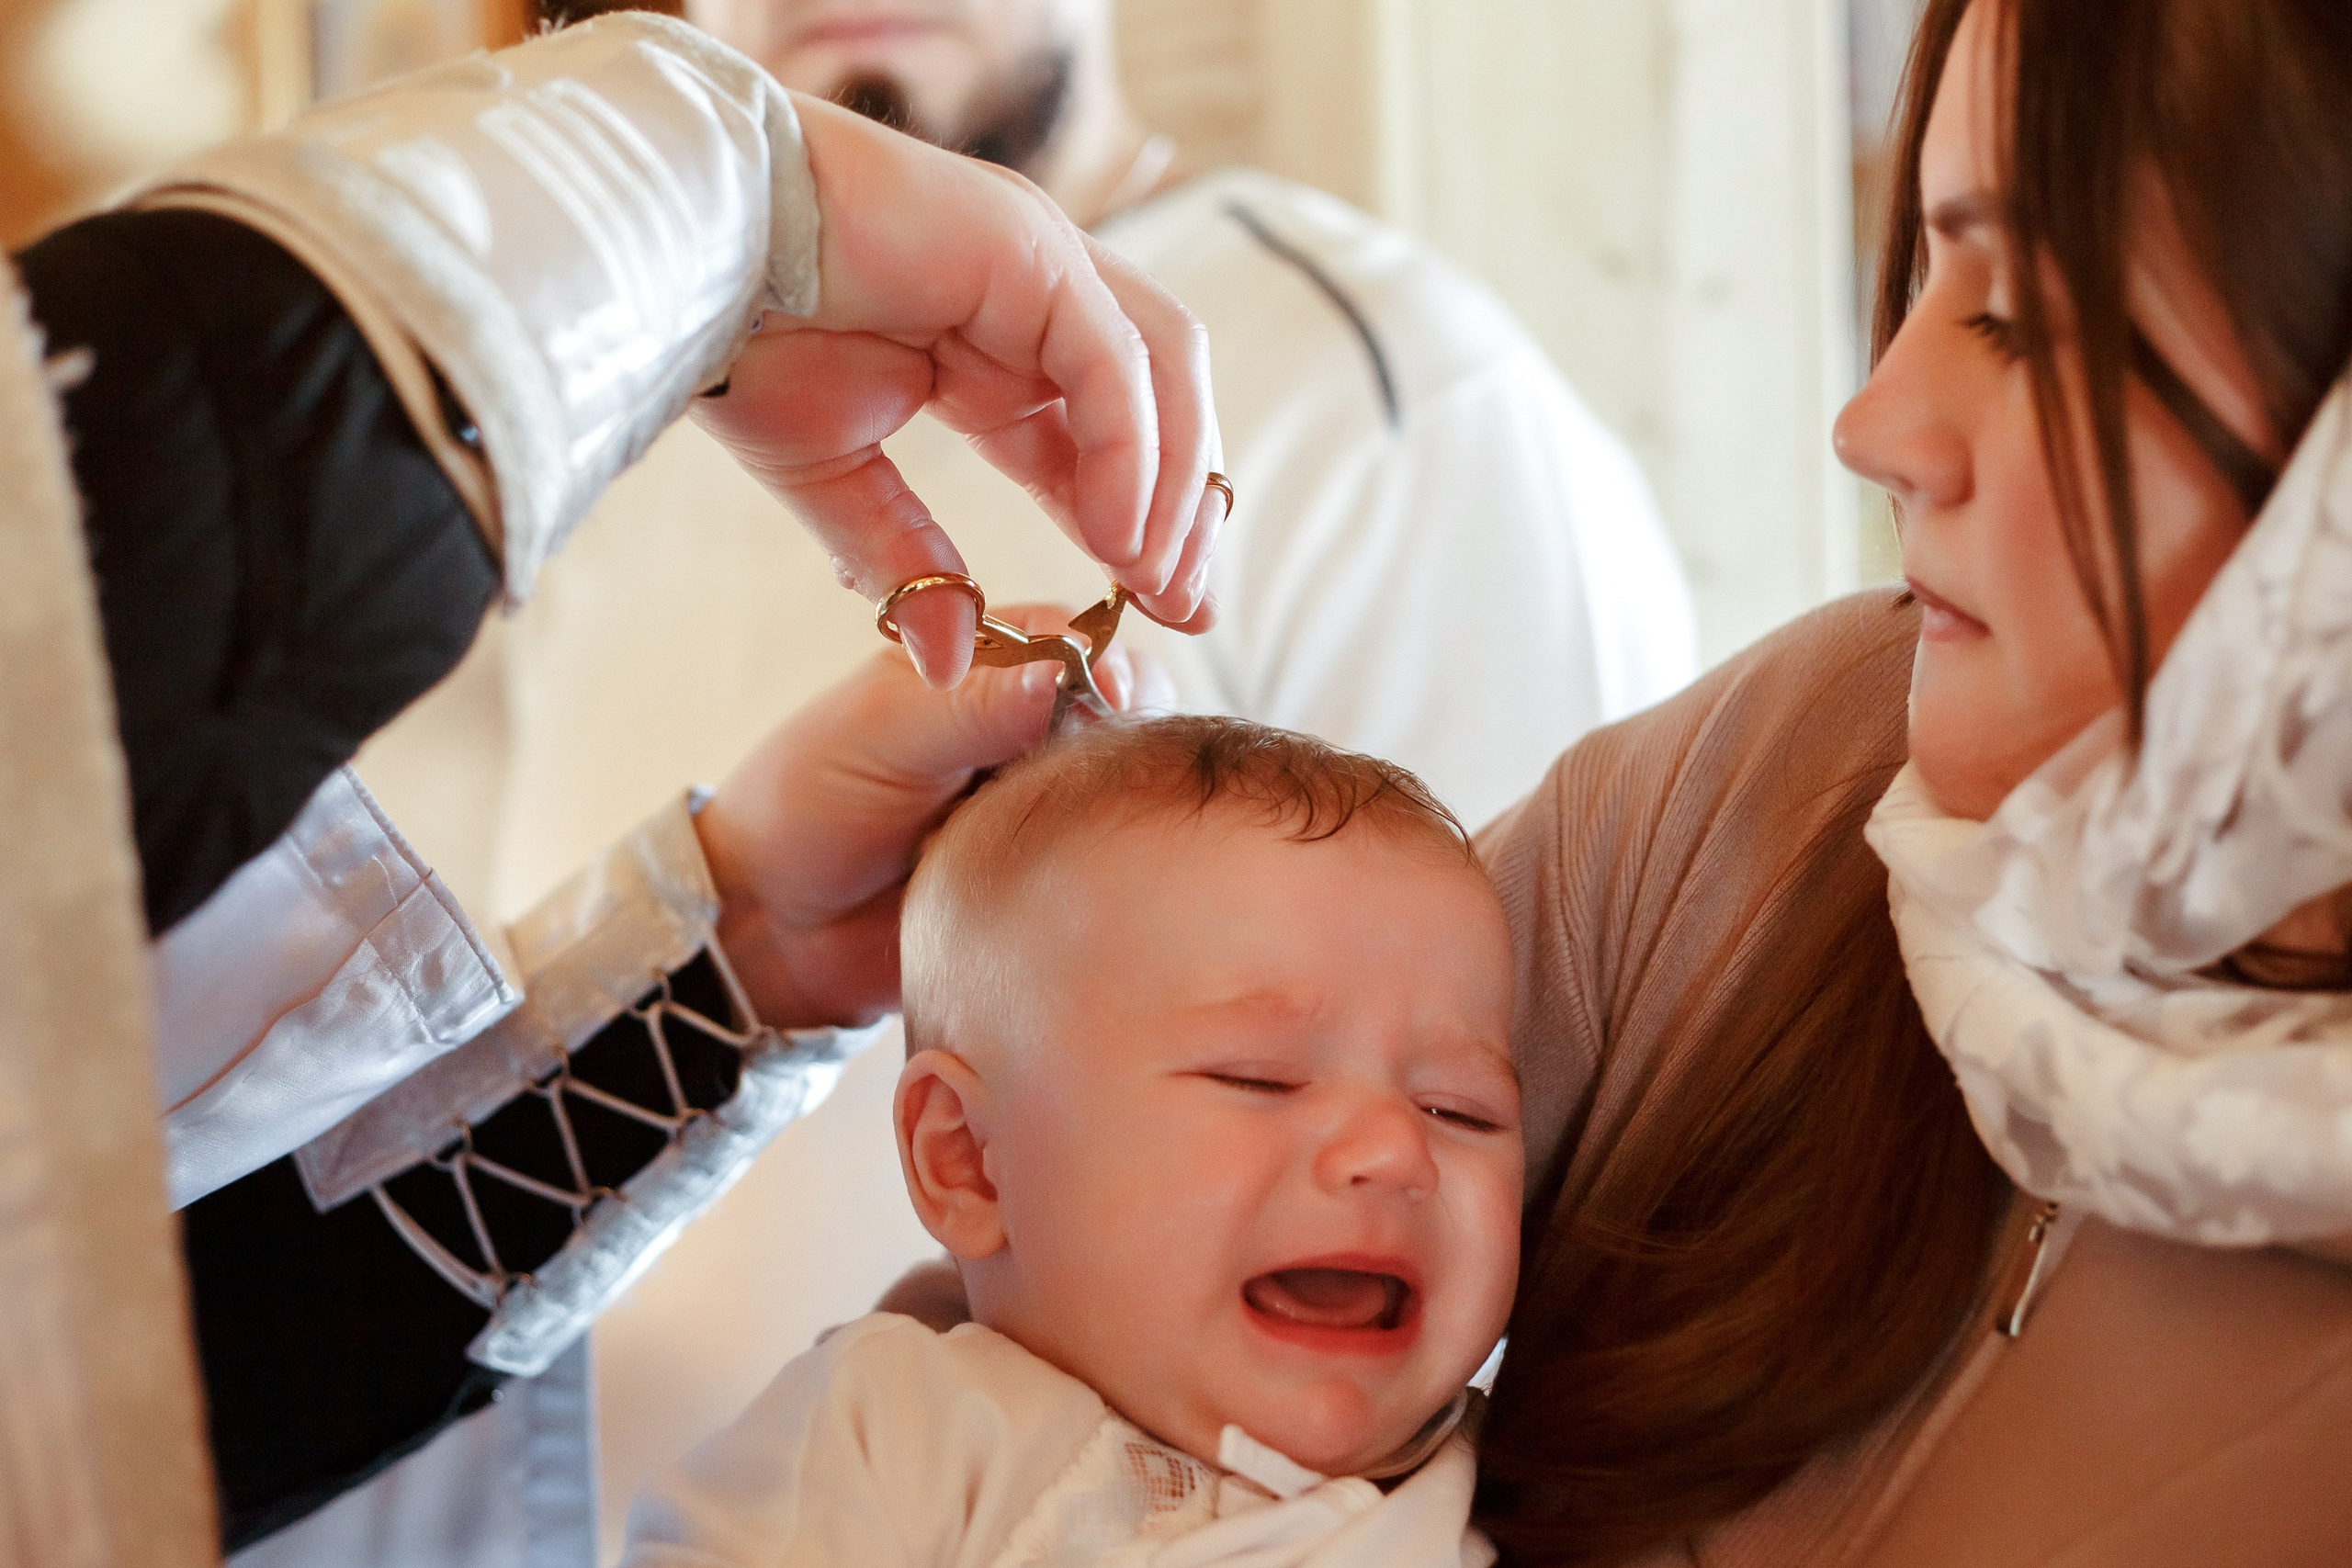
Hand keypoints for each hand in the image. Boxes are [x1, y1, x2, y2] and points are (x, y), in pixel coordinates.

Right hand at [692, 93, 1226, 688]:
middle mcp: (1038, 292)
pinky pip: (1112, 361)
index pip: (1110, 436)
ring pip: (1162, 370)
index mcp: (1000, 340)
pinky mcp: (1028, 248)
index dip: (1147, 524)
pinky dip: (1128, 450)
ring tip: (1155, 580)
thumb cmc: (740, 337)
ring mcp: (1040, 259)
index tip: (1167, 611)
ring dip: (1173, 483)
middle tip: (1183, 608)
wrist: (681, 251)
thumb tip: (949, 657)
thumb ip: (905, 561)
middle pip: (1164, 399)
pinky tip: (1117, 534)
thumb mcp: (835, 478)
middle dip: (1182, 508)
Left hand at [694, 606, 1170, 1027]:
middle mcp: (1030, 730)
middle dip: (1123, 739)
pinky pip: (1113, 866)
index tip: (1103, 707)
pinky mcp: (1053, 878)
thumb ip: (971, 705)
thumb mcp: (882, 735)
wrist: (771, 928)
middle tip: (1084, 778)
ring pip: (1129, 789)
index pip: (1084, 644)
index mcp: (987, 667)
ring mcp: (1047, 805)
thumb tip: (1065, 675)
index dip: (1104, 671)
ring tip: (1072, 834)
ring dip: (1116, 807)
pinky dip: (1113, 867)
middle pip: (1128, 713)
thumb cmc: (807, 807)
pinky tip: (1092, 879)